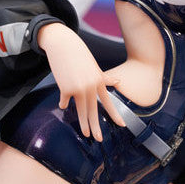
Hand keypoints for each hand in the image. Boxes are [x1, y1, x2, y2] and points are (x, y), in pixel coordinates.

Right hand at [37, 22, 125, 140]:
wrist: (63, 44)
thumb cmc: (78, 55)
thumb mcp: (93, 66)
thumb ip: (103, 77)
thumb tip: (116, 81)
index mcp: (99, 81)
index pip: (108, 101)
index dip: (115, 114)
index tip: (122, 125)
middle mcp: (91, 86)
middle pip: (94, 111)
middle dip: (96, 126)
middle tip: (99, 139)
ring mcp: (79, 88)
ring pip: (81, 111)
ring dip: (84, 124)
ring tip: (86, 134)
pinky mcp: (66, 88)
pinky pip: (64, 101)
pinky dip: (63, 102)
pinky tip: (62, 102)